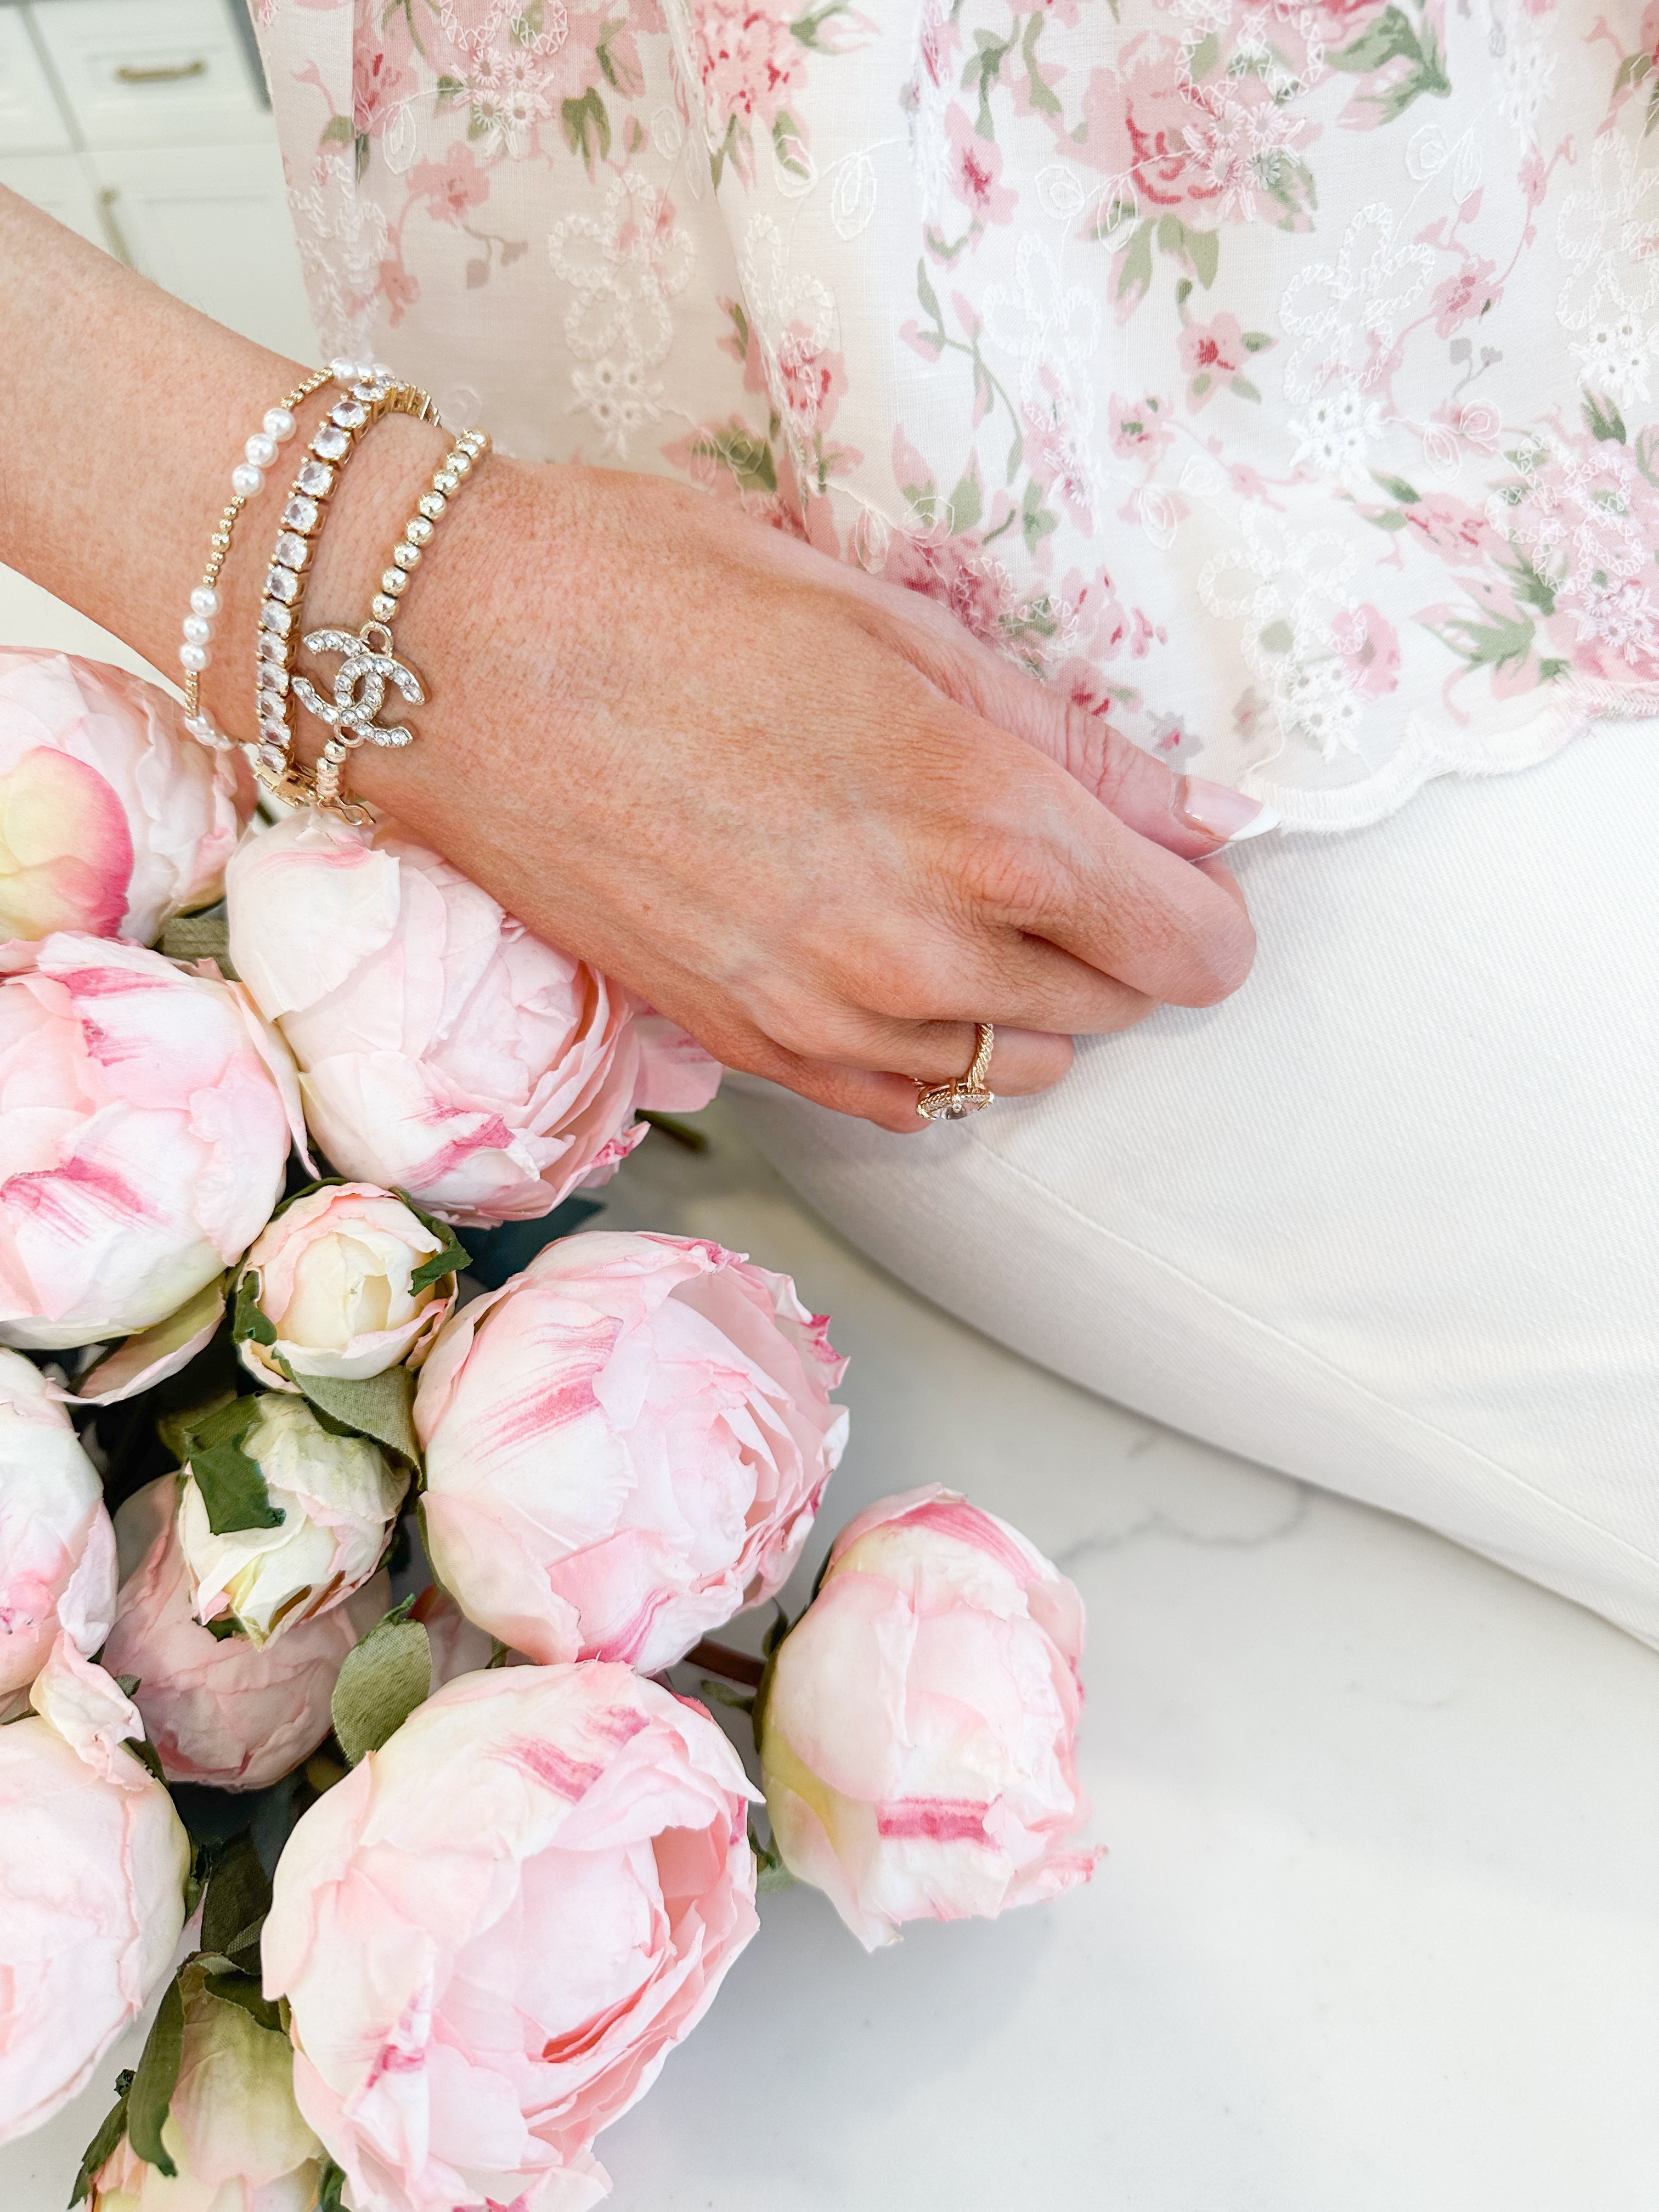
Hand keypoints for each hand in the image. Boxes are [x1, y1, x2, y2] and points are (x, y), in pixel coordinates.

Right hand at [316, 437, 1262, 1131]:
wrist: (454, 658)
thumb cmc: (669, 597)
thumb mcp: (899, 626)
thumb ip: (1067, 743)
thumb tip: (1198, 816)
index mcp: (988, 826)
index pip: (1188, 943)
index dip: (1205, 904)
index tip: (1179, 862)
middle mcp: (922, 954)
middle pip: (1113, 1009)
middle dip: (1117, 940)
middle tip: (1057, 852)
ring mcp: (827, 1021)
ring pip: (1012, 1068)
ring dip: (1027, 1000)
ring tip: (962, 900)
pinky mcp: (746, 1051)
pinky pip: (902, 1100)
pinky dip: (931, 1047)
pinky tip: (889, 962)